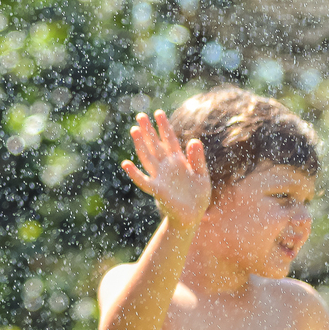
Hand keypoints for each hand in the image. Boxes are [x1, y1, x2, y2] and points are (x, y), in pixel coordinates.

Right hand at [122, 110, 210, 227]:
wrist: (192, 217)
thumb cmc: (198, 196)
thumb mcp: (202, 176)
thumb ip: (197, 159)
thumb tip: (194, 140)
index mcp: (178, 161)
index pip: (170, 140)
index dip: (164, 127)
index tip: (158, 113)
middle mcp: (166, 166)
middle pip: (155, 145)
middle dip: (148, 131)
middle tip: (140, 115)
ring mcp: (160, 176)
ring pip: (148, 157)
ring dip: (141, 144)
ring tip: (134, 130)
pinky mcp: (156, 189)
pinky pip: (143, 180)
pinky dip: (134, 173)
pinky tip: (126, 164)